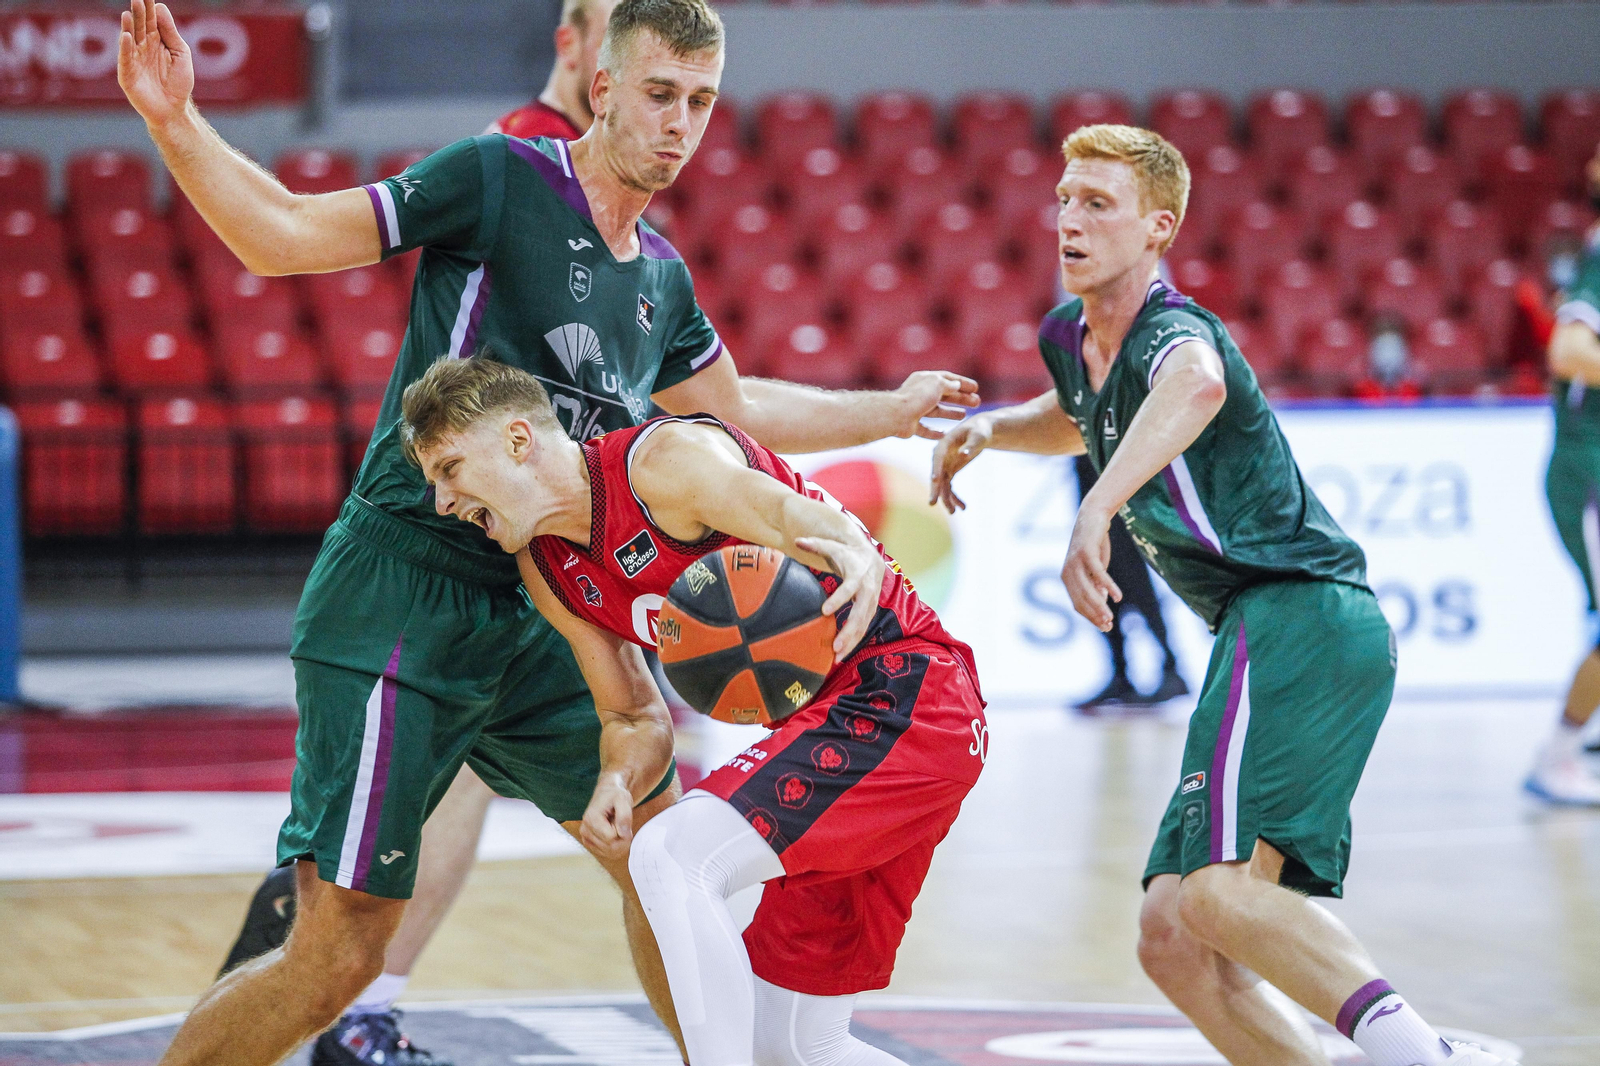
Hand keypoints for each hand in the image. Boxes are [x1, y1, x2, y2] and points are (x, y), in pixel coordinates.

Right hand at [118, 0, 193, 129]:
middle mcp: (142, 46)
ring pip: (130, 39)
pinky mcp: (127, 74)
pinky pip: (125, 59)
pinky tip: (127, 36)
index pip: (151, 19)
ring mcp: (133, 59)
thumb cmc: (178, 82)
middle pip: (139, 26)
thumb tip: (160, 7)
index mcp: (156, 40)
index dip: (149, 7)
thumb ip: (171, 32)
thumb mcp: (180, 53)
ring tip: (129, 13)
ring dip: (128, 26)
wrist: (174, 109)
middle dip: (138, 13)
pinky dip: (125, 47)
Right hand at [578, 774, 634, 863]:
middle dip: (622, 838)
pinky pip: (607, 853)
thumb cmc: (616, 795)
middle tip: (623, 823)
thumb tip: (623, 835)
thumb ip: (624, 816)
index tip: (623, 819)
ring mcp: (586, 838)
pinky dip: (615, 845)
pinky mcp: (590, 843)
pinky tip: (613, 832)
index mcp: (591, 818)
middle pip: (610, 847)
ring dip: (619, 841)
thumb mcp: (623, 799)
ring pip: (609, 852)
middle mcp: (585, 830)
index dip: (623, 831)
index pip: (611, 838)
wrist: (607, 793)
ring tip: (616, 825)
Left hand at [796, 534, 885, 660]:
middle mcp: (868, 591)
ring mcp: (871, 603)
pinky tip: (842, 655)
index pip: (849, 589)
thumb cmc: (847, 553)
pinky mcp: (870, 612)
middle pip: (860, 614)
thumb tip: (797, 540)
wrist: (872, 559)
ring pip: (863, 626)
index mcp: (858, 575)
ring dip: (851, 642)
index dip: (838, 599)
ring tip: (836, 657)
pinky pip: (863, 629)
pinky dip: (854, 642)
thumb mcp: (832, 546)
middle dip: (848, 631)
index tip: (824, 612)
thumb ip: (815, 544)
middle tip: (835, 647)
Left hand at [891, 371, 980, 440]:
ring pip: (936, 411)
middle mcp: (920, 393)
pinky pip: (925, 429)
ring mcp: (915, 409)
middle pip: (944, 395)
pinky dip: (935, 432)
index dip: (962, 382)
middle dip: (961, 398)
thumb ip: (948, 384)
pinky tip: (945, 433)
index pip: (947, 378)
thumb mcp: (937, 384)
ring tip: (964, 415)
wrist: (896, 415)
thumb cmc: (918, 396)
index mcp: (925, 379)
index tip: (976, 388)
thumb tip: (955, 385)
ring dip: (950, 413)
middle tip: (977, 402)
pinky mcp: (911, 425)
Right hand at [928, 414, 992, 512]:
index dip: (936, 468)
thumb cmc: (980, 430)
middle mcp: (941, 456)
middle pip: (936, 474)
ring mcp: (944, 465)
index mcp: (944, 444)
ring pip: (943, 485)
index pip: (938, 457)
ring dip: (947, 498)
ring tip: (954, 512)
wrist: (980, 431)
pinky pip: (949, 487)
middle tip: (932, 503)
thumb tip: (963, 454)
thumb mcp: (978, 436)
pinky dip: (955, 497)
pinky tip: (963, 507)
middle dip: (936, 489)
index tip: (935, 480)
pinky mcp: (950, 471)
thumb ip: (971, 445)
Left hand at [1061, 506, 1121, 631]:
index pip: (1078, 604)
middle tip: (1108, 626)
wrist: (1092, 516)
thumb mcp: (1095, 568)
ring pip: (1087, 591)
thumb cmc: (1094, 544)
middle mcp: (1067, 573)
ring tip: (1110, 617)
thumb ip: (1096, 584)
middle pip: (1081, 601)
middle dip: (1095, 616)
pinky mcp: (1086, 553)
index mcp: (1068, 579)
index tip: (1105, 627)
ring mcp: (1075, 563)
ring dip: (1099, 606)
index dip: (1091, 617)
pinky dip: (1108, 586)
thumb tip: (1102, 603)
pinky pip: (1098, 574)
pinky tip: (1118, 596)